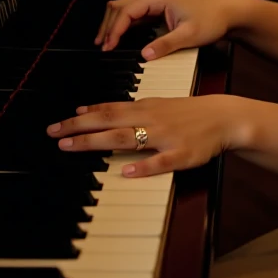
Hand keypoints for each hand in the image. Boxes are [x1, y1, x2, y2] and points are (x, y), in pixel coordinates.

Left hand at [47, 95, 248, 176]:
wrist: (223, 117)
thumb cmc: (188, 113)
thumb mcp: (157, 105)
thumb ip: (126, 110)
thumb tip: (91, 110)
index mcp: (144, 108)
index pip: (107, 110)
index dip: (82, 117)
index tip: (59, 124)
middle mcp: (150, 119)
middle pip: (109, 122)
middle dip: (79, 128)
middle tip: (54, 134)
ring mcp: (165, 137)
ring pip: (126, 138)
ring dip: (97, 142)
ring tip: (74, 147)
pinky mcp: (181, 154)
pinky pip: (160, 162)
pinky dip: (143, 167)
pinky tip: (127, 172)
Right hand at [96, 0, 230, 57]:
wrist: (224, 14)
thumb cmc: (210, 20)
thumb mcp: (189, 35)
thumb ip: (166, 45)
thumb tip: (144, 55)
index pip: (126, 12)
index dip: (114, 30)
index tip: (108, 47)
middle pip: (118, 7)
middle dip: (108, 26)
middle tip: (101, 47)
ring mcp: (152, 2)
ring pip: (122, 9)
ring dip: (112, 25)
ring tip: (104, 44)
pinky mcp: (155, 10)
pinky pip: (131, 15)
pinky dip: (121, 26)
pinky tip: (117, 39)